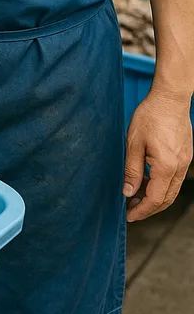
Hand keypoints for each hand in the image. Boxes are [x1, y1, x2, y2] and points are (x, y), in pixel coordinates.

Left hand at [123, 89, 192, 221]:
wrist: (170, 98)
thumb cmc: (150, 116)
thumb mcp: (134, 143)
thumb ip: (132, 170)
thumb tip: (128, 192)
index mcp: (166, 167)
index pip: (154, 199)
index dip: (141, 211)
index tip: (129, 216)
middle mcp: (179, 168)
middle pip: (167, 199)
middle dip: (149, 208)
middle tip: (132, 210)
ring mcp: (185, 162)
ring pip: (173, 190)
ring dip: (156, 198)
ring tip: (137, 196)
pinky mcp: (186, 155)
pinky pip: (176, 179)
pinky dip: (163, 186)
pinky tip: (149, 181)